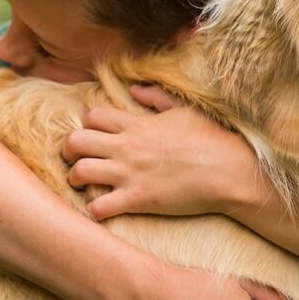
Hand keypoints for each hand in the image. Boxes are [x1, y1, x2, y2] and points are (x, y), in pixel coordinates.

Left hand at [62, 85, 269, 219]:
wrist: (229, 171)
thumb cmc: (211, 139)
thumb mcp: (184, 110)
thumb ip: (157, 98)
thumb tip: (134, 89)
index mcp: (137, 124)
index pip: (92, 116)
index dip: (88, 126)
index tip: (96, 136)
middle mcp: (127, 147)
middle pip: (75, 141)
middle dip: (69, 151)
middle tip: (77, 159)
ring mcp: (130, 173)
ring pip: (78, 172)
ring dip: (75, 180)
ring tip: (84, 185)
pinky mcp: (138, 199)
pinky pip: (99, 207)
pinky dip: (94, 210)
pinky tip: (102, 209)